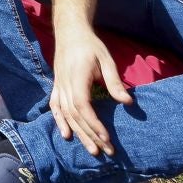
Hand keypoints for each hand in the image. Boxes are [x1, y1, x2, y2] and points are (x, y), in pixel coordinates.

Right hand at [49, 27, 131, 156]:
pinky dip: (59, 121)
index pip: (81, 104)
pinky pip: (55, 107)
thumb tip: (128, 102)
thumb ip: (114, 82)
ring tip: (92, 149)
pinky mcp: (56, 86)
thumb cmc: (91, 46)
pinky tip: (66, 135)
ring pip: (65, 114)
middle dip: (89, 134)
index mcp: (77, 76)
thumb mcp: (106, 59)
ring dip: (78, 133)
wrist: (70, 32)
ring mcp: (58, 85)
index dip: (92, 123)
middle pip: (74, 114)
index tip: (106, 136)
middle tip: (105, 151)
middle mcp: (64, 83)